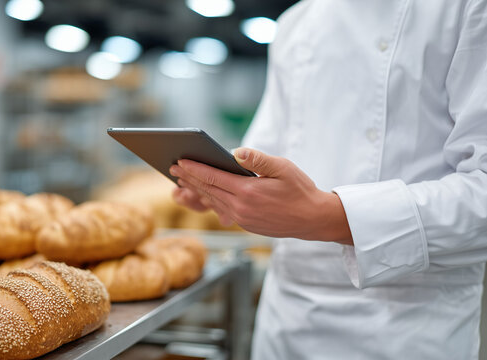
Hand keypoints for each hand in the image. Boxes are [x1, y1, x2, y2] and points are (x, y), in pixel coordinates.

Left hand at [170, 147, 352, 244]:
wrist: (313, 220)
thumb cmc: (300, 190)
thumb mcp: (283, 168)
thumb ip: (259, 159)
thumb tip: (236, 152)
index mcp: (248, 192)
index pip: (213, 177)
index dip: (194, 168)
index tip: (179, 161)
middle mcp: (241, 208)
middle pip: (208, 190)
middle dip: (189, 178)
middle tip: (173, 168)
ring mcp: (242, 218)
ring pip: (213, 201)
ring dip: (196, 190)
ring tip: (182, 181)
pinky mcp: (245, 225)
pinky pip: (222, 210)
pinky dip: (210, 200)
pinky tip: (204, 194)